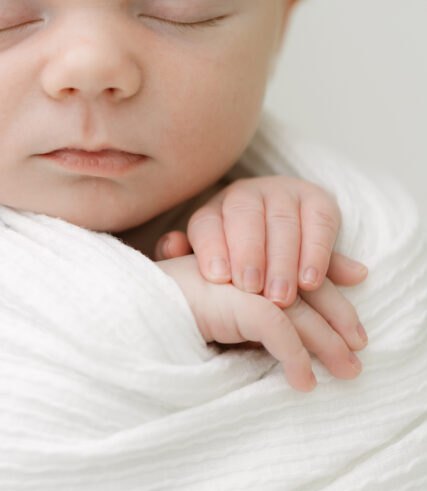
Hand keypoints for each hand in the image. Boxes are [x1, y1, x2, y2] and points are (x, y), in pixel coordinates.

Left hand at [154, 176, 368, 308]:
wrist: (284, 245)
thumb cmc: (239, 265)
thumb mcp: (213, 264)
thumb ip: (187, 258)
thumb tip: (171, 245)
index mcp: (215, 209)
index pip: (207, 222)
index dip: (212, 248)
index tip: (218, 278)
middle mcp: (247, 194)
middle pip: (244, 217)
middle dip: (249, 254)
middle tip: (253, 290)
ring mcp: (284, 193)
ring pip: (282, 221)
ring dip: (283, 261)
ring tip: (282, 297)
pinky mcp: (319, 200)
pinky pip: (319, 222)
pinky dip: (317, 252)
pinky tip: (311, 281)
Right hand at [157, 253, 367, 391]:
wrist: (129, 311)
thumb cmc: (169, 314)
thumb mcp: (221, 315)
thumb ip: (253, 315)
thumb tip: (290, 344)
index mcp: (247, 260)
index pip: (300, 275)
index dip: (332, 300)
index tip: (354, 331)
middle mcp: (247, 263)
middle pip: (308, 288)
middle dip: (339, 321)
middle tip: (358, 353)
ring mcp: (240, 278)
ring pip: (299, 310)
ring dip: (327, 344)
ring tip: (346, 372)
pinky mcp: (232, 299)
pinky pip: (277, 330)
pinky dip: (295, 357)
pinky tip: (303, 383)